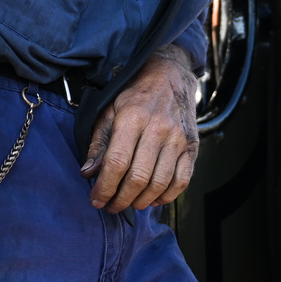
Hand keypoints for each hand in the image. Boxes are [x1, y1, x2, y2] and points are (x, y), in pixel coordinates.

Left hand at [80, 46, 199, 211]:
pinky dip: (166, 196)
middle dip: (120, 199)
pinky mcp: (192, 147)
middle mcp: (158, 128)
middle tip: (111, 206)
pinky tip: (153, 198)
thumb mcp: (108, 111)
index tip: (96, 199)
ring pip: (159, 183)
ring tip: (129, 203)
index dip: (104, 187)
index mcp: (132, 118)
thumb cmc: (135, 94)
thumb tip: (88, 173)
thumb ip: (98, 143)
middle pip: (138, 177)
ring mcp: (178, 139)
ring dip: (141, 201)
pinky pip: (181, 181)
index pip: (117, 162)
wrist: (170, 75)